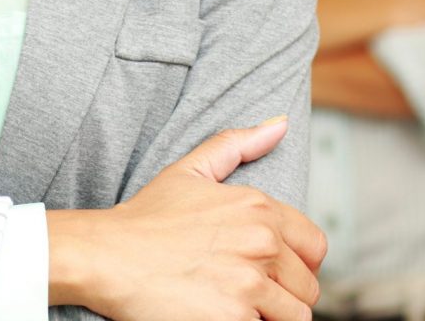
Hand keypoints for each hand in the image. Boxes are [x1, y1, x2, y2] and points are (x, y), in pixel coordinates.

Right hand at [48, 117, 324, 320]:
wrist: (108, 256)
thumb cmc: (147, 217)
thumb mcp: (191, 170)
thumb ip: (238, 144)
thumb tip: (280, 124)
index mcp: (259, 208)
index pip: (315, 247)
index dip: (298, 263)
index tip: (274, 271)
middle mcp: (262, 244)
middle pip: (307, 288)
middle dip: (284, 294)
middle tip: (249, 293)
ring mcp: (250, 284)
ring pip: (295, 317)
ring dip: (271, 317)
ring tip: (239, 307)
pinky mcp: (234, 320)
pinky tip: (224, 315)